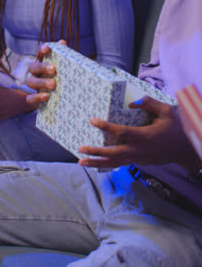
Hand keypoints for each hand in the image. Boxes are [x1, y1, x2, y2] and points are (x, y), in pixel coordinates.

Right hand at [25, 40, 65, 106]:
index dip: (41, 49)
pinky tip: (46, 96)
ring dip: (40, 82)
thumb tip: (62, 42)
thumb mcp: (66, 66)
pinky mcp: (35, 98)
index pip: (39, 53)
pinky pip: (29, 98)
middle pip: (33, 67)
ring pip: (29, 81)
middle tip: (54, 69)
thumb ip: (64, 55)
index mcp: (43, 63)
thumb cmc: (64, 77)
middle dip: (42, 67)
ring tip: (53, 84)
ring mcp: (35, 85)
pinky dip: (36, 97)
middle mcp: (37, 73)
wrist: (64, 96)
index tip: (46, 48)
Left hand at [79, 96, 200, 171]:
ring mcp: (138, 158)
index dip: (106, 127)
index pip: (121, 132)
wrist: (186, 150)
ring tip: (81, 162)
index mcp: (144, 136)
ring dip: (97, 162)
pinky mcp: (139, 162)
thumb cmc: (176, 129)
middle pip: (113, 154)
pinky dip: (107, 163)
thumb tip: (132, 103)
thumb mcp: (167, 111)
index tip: (93, 121)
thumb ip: (149, 104)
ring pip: (114, 163)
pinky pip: (120, 163)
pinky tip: (96, 162)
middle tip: (80, 149)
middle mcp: (139, 150)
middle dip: (96, 152)